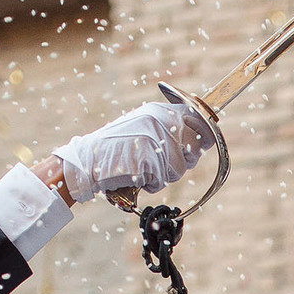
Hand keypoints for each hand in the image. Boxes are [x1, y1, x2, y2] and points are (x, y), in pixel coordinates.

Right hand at [53, 86, 219, 201]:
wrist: (88, 160)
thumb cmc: (114, 149)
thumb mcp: (141, 128)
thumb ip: (166, 131)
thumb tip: (197, 143)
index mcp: (158, 110)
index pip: (198, 118)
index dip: (205, 134)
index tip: (203, 143)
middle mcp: (160, 121)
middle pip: (193, 148)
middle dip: (182, 160)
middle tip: (161, 163)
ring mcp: (156, 139)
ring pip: (180, 168)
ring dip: (163, 175)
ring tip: (141, 167)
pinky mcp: (151, 159)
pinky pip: (164, 179)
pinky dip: (151, 183)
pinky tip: (136, 175)